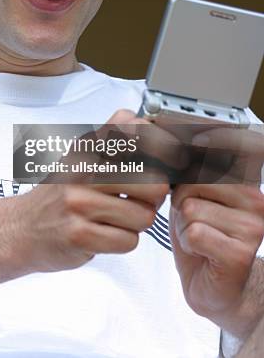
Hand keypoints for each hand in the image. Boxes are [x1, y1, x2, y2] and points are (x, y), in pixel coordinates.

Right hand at [14, 109, 176, 271]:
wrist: (19, 228)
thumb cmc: (58, 194)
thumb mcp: (81, 157)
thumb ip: (114, 142)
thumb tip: (157, 131)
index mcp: (86, 147)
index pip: (136, 130)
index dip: (162, 147)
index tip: (169, 159)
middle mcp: (82, 170)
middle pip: (153, 183)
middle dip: (154, 198)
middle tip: (140, 199)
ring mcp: (79, 202)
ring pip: (144, 216)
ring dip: (137, 223)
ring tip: (116, 218)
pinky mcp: (79, 235)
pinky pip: (128, 241)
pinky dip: (123, 241)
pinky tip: (104, 233)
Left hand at [170, 158, 263, 338]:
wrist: (216, 289)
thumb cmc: (201, 239)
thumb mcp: (193, 199)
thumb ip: (189, 175)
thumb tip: (171, 153)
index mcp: (246, 184)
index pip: (225, 152)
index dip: (211, 143)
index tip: (198, 138)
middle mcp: (255, 200)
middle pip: (193, 183)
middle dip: (181, 204)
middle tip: (194, 223)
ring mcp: (251, 227)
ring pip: (190, 210)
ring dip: (183, 228)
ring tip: (198, 240)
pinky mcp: (240, 253)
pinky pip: (193, 234)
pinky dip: (187, 244)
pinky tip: (200, 253)